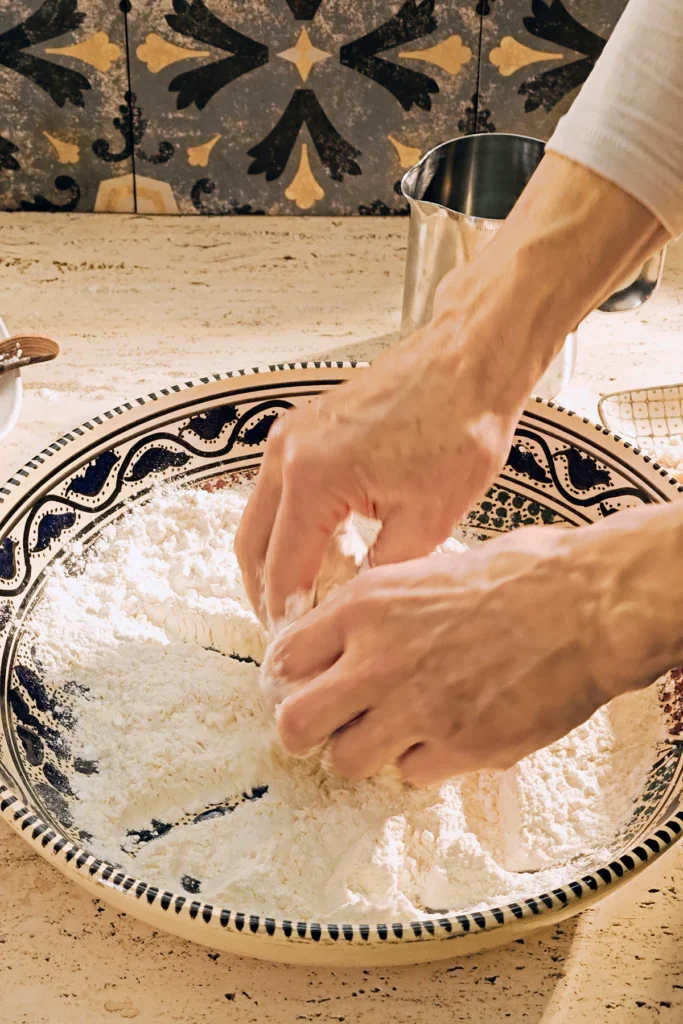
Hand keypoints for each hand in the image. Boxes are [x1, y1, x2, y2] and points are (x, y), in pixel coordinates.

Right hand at [236, 153, 666, 627]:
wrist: (468, 361)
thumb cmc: (459, 427)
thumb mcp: (427, 519)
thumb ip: (380, 573)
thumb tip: (352, 608)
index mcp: (311, 477)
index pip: (280, 568)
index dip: (287, 614)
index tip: (296, 645)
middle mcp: (286, 452)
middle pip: (251, 544)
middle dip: (264, 592)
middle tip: (287, 630)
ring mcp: (291, 434)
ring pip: (259, 516)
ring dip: (273, 558)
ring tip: (303, 596)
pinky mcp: (306, 426)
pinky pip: (278, 488)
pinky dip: (288, 525)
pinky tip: (322, 549)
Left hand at [262, 509, 682, 786]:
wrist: (587, 604)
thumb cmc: (517, 574)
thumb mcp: (426, 569)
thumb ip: (377, 610)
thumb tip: (345, 638)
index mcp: (366, 606)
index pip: (286, 657)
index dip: (292, 674)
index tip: (305, 681)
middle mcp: (379, 660)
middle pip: (296, 723)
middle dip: (305, 728)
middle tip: (328, 724)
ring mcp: (417, 709)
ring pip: (347, 761)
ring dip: (366, 750)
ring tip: (395, 730)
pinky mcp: (460, 748)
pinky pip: (412, 774)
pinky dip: (424, 760)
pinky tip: (449, 732)